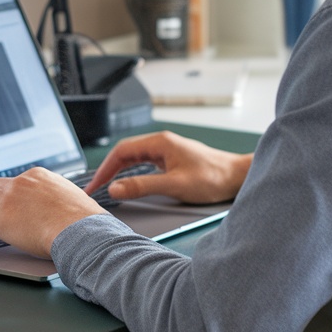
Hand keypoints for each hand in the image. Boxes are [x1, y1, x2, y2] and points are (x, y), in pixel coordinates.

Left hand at [0, 167, 106, 257]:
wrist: (80, 230)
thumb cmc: (83, 219)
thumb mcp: (72, 197)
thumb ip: (60, 198)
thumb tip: (62, 208)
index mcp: (37, 176)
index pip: (15, 181)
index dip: (7, 192)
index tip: (5, 200)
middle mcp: (20, 183)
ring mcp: (8, 201)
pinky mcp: (0, 222)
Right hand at [84, 131, 252, 204]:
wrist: (237, 177)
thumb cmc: (212, 178)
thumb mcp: (174, 185)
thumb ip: (142, 186)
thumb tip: (115, 188)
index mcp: (160, 143)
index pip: (122, 151)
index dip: (105, 169)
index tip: (95, 185)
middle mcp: (162, 143)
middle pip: (125, 152)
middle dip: (108, 169)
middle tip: (95, 188)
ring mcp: (167, 150)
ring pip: (135, 157)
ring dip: (119, 171)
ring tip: (106, 185)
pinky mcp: (172, 160)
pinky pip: (145, 163)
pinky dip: (132, 172)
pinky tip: (128, 181)